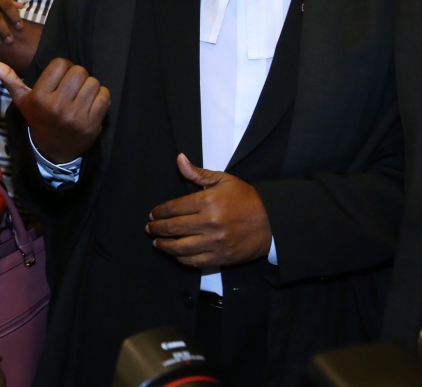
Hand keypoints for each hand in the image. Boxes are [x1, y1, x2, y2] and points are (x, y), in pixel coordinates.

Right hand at [0, 58, 108, 163]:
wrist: (53, 151)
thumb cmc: (38, 118)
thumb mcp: (21, 101)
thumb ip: (8, 79)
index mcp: (39, 97)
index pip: (60, 63)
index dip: (62, 68)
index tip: (58, 79)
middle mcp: (57, 106)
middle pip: (79, 71)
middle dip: (76, 76)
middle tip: (71, 88)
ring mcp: (75, 116)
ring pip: (93, 82)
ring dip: (89, 87)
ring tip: (80, 96)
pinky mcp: (92, 124)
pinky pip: (104, 96)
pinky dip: (100, 97)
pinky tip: (90, 105)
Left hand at [145, 154, 271, 267]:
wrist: (272, 221)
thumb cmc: (246, 198)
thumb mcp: (223, 180)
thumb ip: (198, 173)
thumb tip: (179, 159)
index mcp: (208, 201)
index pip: (174, 208)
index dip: (159, 212)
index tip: (152, 214)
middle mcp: (209, 223)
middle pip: (173, 228)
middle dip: (157, 228)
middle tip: (149, 228)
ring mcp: (215, 243)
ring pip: (181, 248)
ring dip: (165, 246)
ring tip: (157, 243)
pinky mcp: (222, 258)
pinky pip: (195, 261)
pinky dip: (182, 259)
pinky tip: (175, 254)